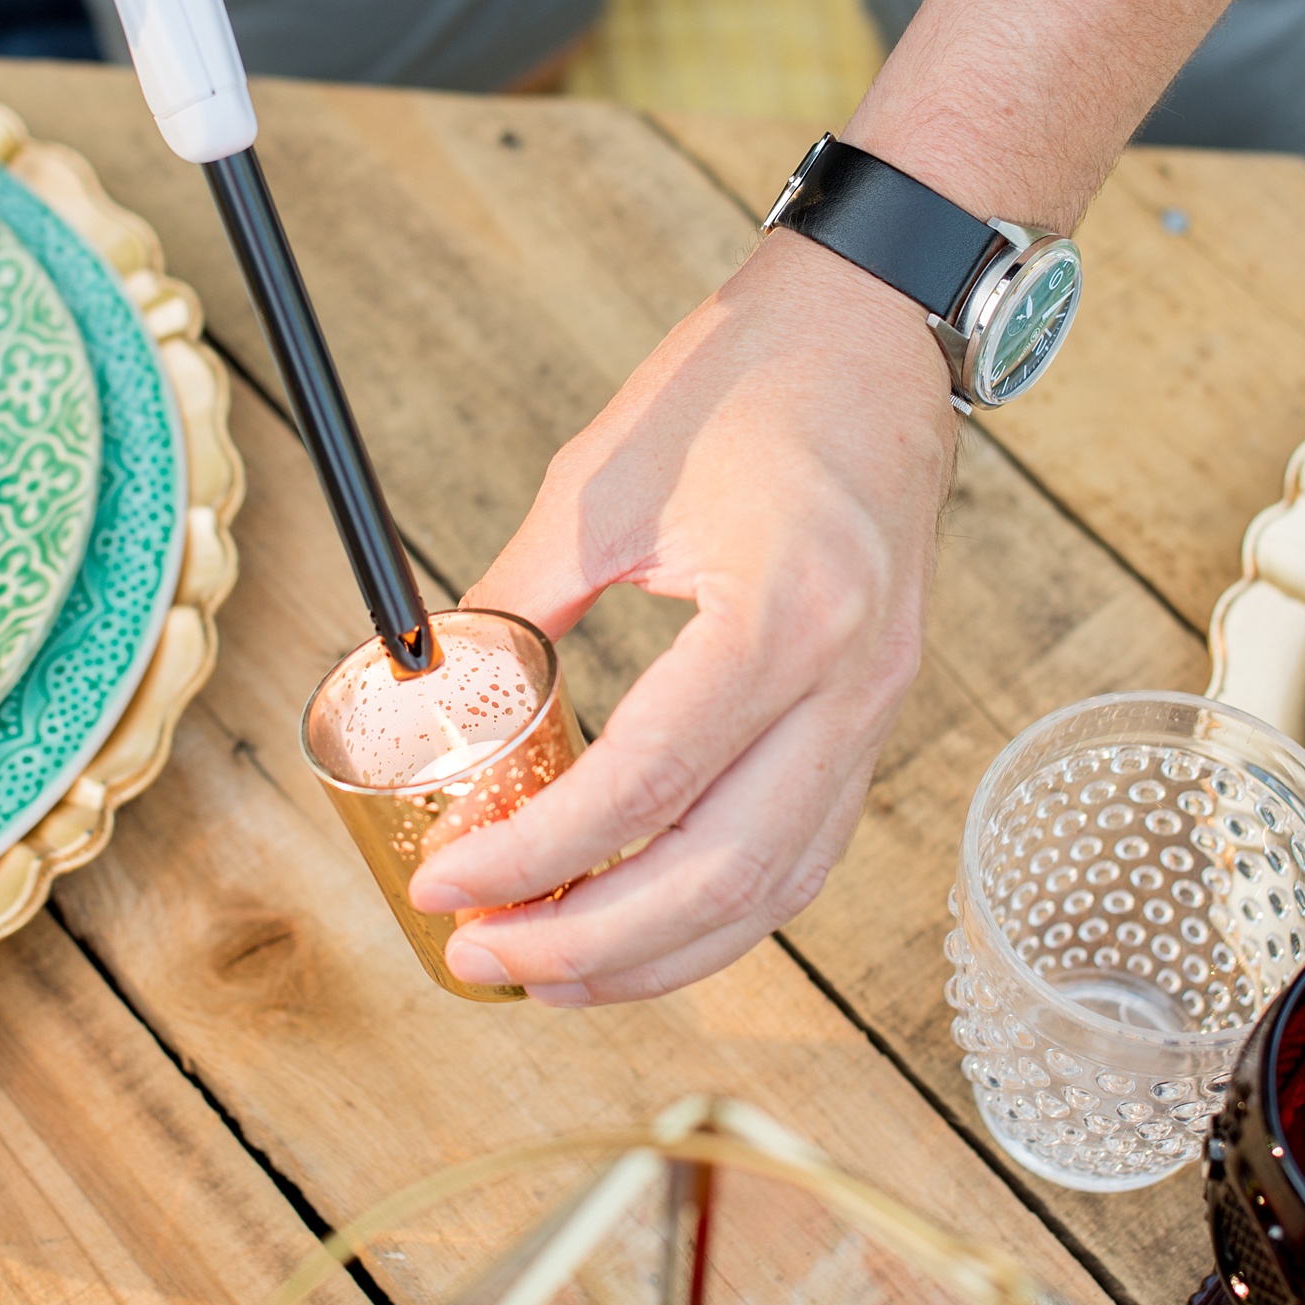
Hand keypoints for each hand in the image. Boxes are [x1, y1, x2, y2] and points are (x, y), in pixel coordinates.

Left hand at [409, 235, 959, 1001]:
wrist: (873, 329)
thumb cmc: (744, 384)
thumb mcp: (603, 482)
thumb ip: (516, 598)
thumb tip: (427, 692)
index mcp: (781, 616)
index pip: (645, 785)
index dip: (534, 854)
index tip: (447, 883)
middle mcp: (850, 683)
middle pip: (720, 872)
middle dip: (590, 941)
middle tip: (482, 962)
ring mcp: (878, 707)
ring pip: (774, 886)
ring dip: (657, 952)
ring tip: (549, 975)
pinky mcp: (875, 713)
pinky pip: (803, 850)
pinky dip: (720, 911)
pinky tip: (642, 925)